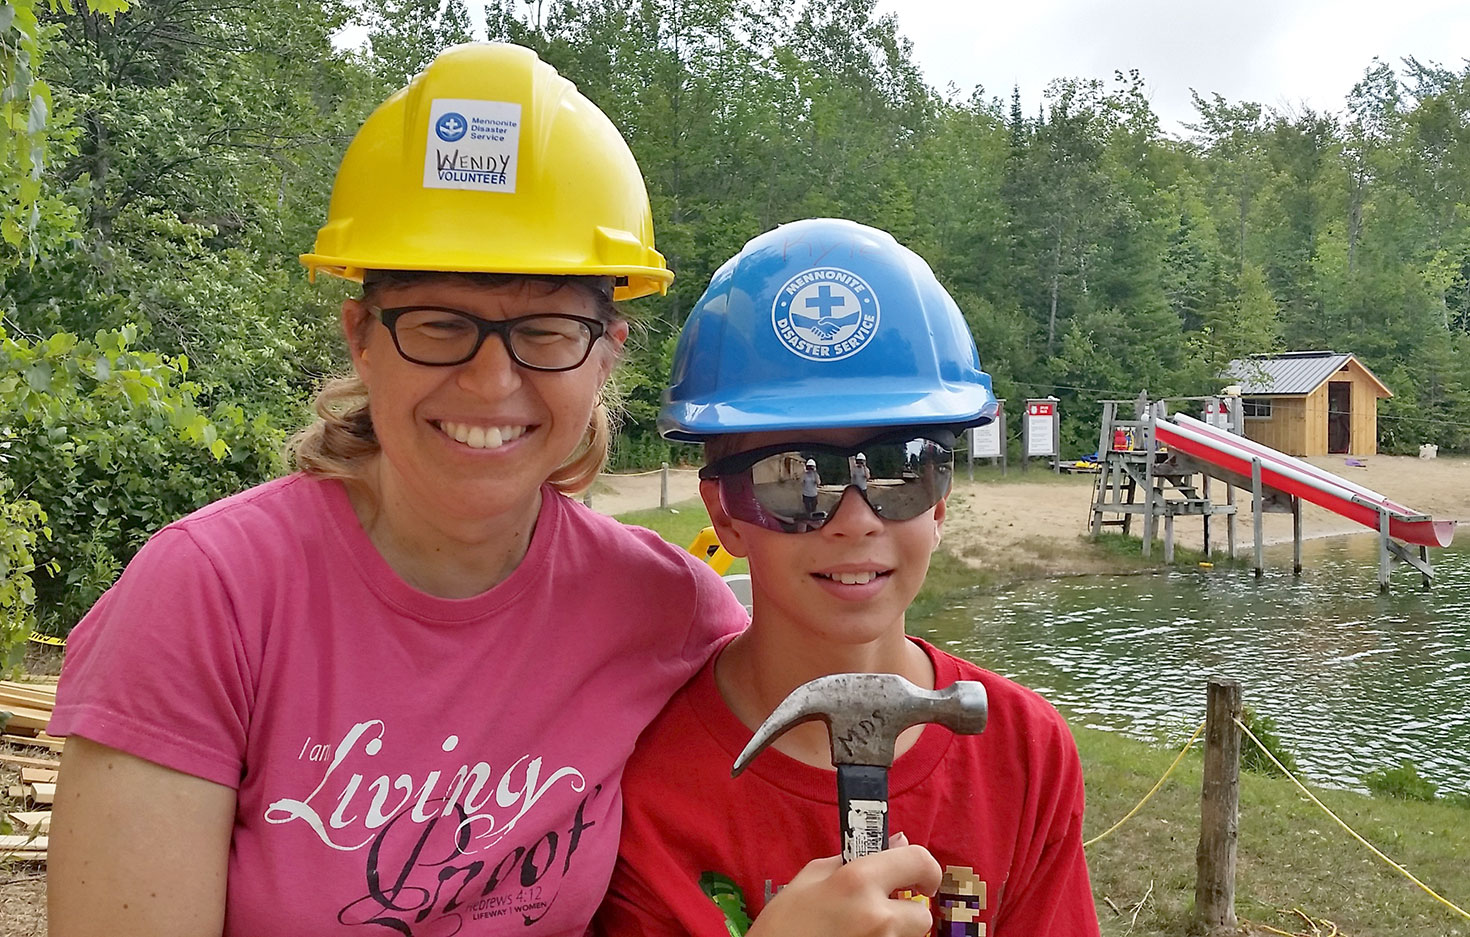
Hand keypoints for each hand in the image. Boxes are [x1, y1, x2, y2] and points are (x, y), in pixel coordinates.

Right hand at [746, 836, 940, 936]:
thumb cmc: (782, 924)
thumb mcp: (810, 878)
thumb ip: (854, 859)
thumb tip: (895, 842)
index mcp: (859, 882)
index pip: (919, 861)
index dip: (925, 868)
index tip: (919, 876)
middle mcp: (877, 917)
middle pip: (922, 915)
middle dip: (906, 912)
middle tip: (879, 911)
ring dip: (893, 932)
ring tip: (857, 930)